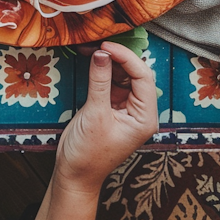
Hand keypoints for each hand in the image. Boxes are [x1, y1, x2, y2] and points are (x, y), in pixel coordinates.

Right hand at [53, 41, 157, 196]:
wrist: (74, 175)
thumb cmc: (89, 154)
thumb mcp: (95, 115)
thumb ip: (99, 81)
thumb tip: (101, 53)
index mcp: (145, 117)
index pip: (143, 77)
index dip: (126, 57)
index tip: (106, 45)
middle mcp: (140, 111)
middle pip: (136, 73)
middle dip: (118, 56)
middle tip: (98, 44)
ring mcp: (126, 108)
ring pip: (123, 75)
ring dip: (109, 61)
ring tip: (91, 49)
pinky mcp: (112, 105)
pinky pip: (111, 81)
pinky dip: (102, 69)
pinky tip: (92, 59)